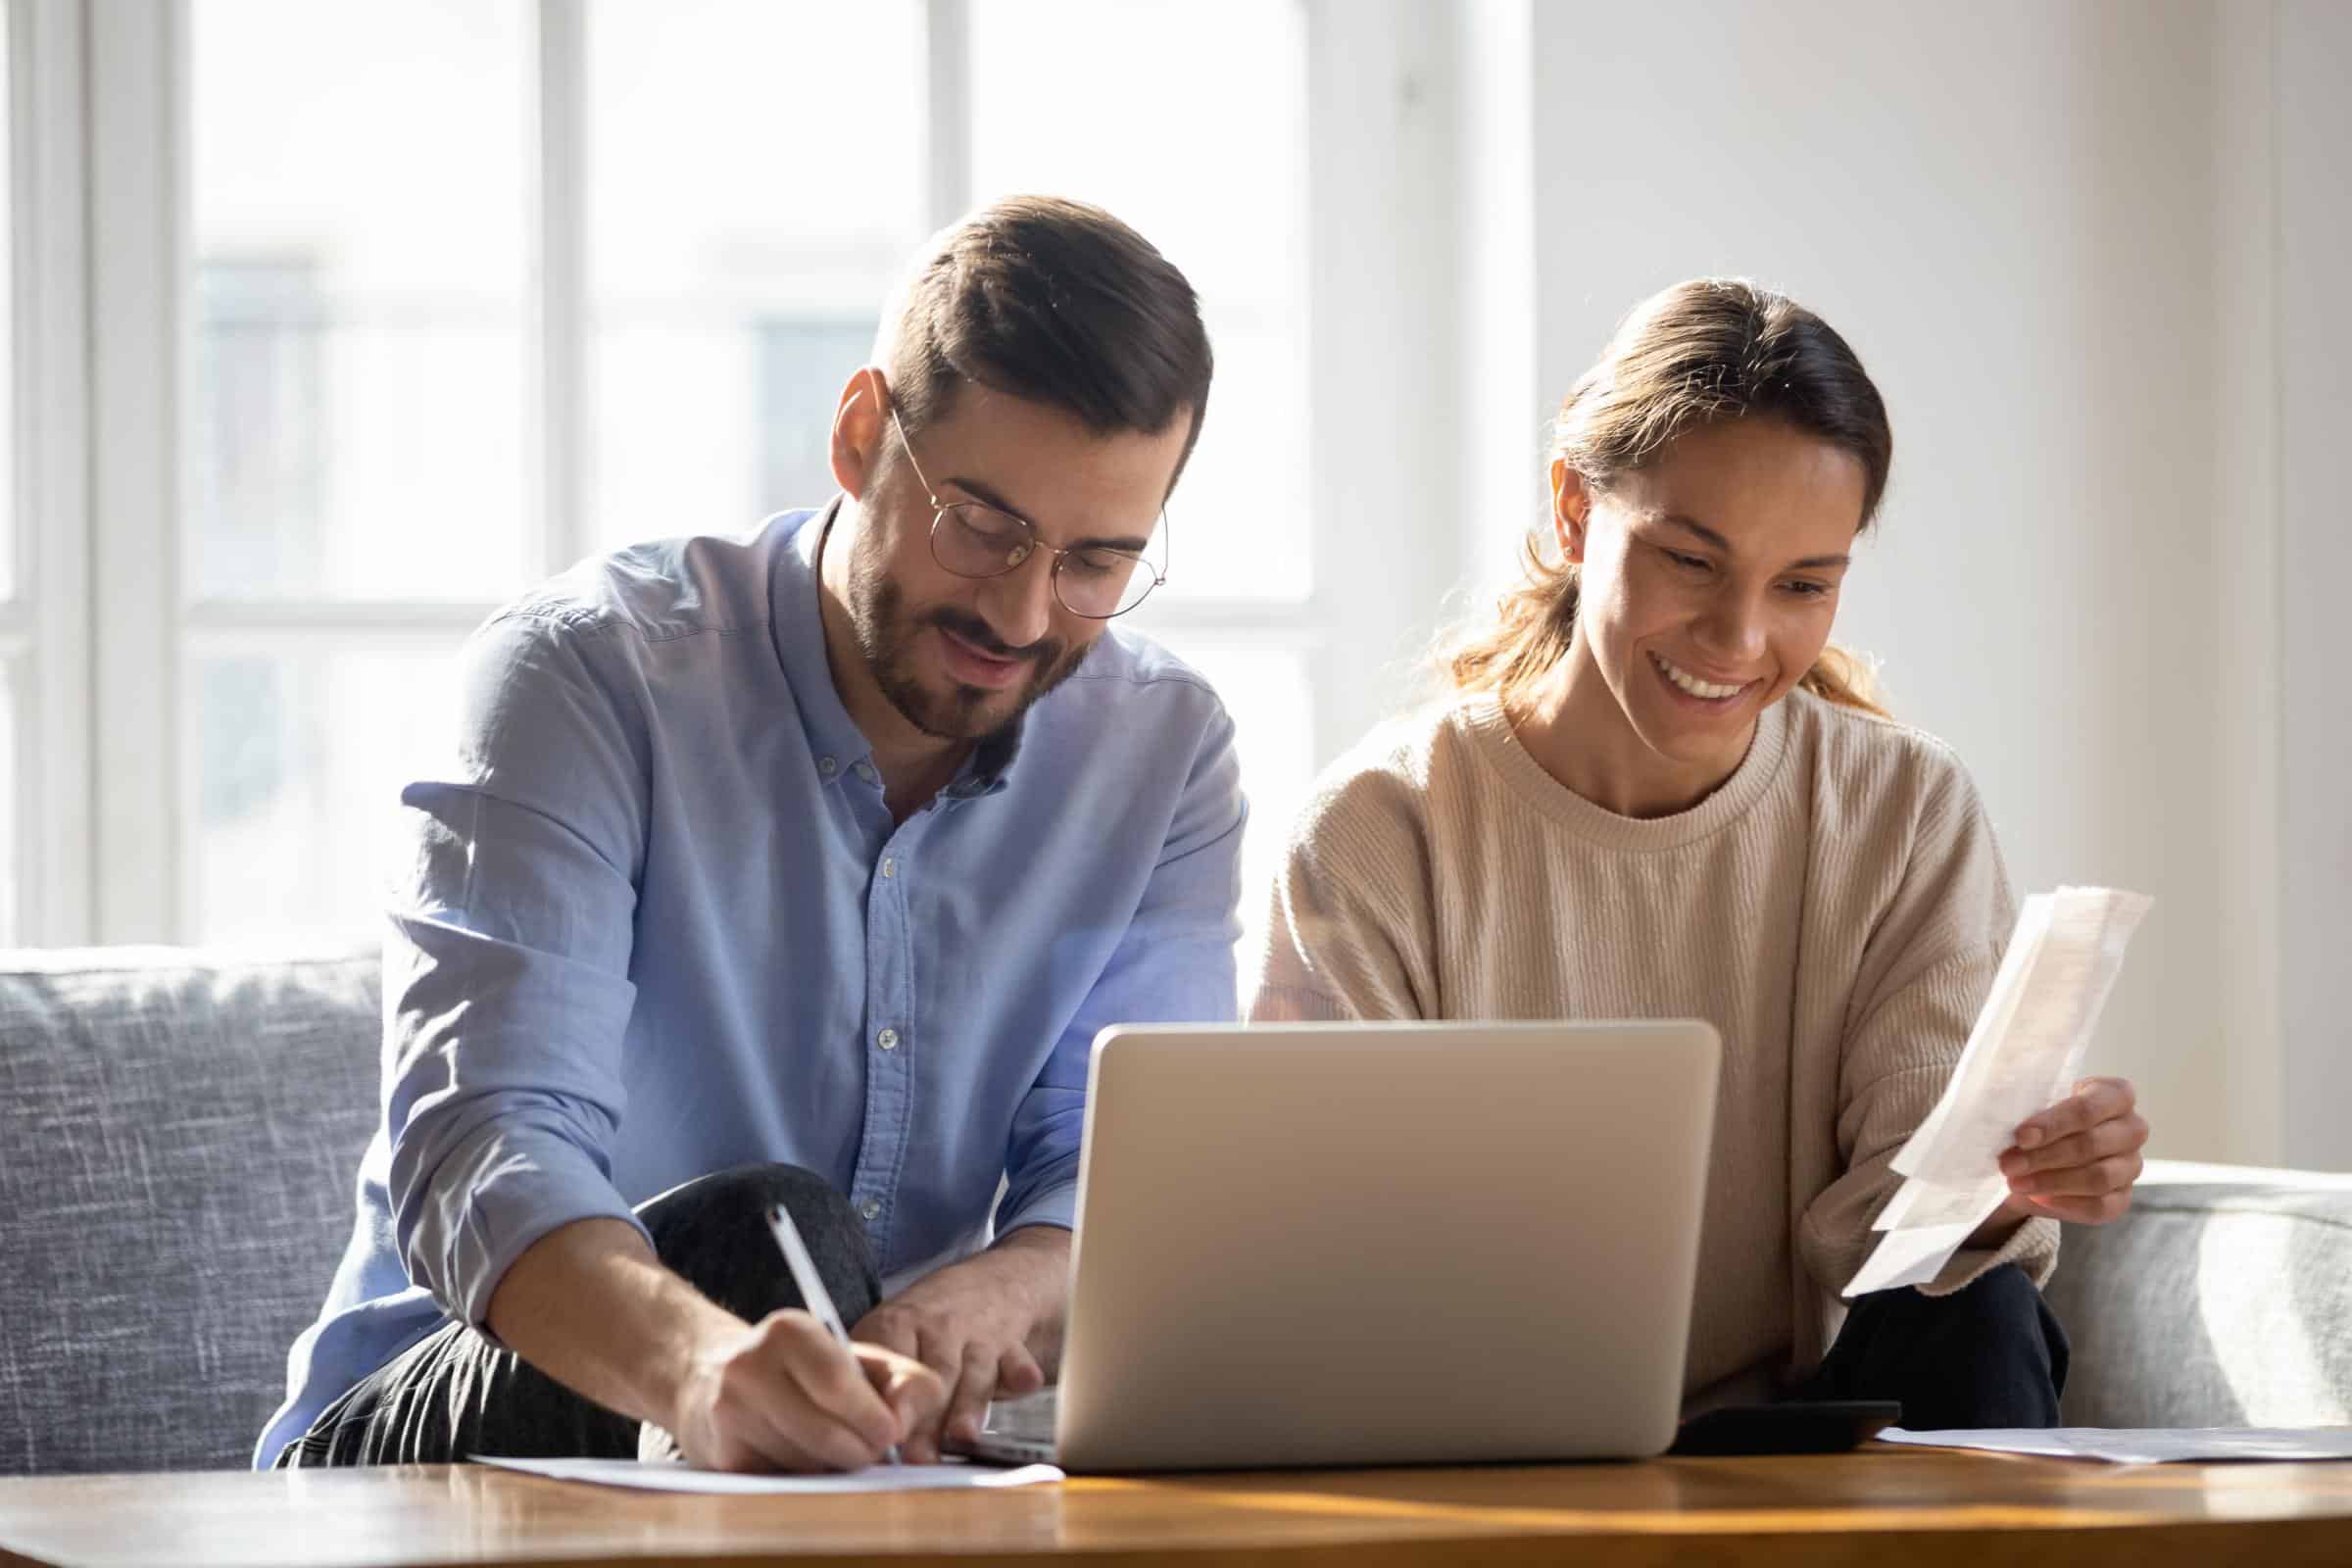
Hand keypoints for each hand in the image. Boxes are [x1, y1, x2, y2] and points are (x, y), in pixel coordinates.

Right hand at [668, 1309, 941, 1472]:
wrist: (710, 1376)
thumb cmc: (803, 1369)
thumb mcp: (856, 1358)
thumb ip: (902, 1380)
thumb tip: (902, 1425)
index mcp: (787, 1332)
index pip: (836, 1384)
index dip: (871, 1417)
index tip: (892, 1434)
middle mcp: (749, 1368)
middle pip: (824, 1433)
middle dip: (861, 1451)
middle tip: (875, 1453)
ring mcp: (729, 1413)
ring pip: (806, 1464)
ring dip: (834, 1467)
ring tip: (838, 1451)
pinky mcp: (721, 1456)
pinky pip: (783, 1482)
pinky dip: (806, 1478)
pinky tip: (805, 1458)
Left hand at [852, 1226, 1069, 1457]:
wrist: (993, 1284)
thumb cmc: (929, 1324)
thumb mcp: (890, 1334)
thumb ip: (871, 1380)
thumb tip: (847, 1433)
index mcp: (897, 1324)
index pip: (888, 1358)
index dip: (886, 1395)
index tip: (882, 1429)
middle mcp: (939, 1328)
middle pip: (932, 1376)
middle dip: (925, 1417)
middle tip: (916, 1456)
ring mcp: (978, 1337)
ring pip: (973, 1374)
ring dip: (968, 1405)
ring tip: (961, 1435)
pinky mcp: (1013, 1347)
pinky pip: (1018, 1361)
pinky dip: (1022, 1372)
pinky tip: (1024, 1382)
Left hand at [1995, 1075, 2149, 1223]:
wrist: (2043, 1151)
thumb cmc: (2041, 1119)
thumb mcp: (2034, 1105)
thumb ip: (2026, 1108)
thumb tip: (1998, 1122)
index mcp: (2115, 1094)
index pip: (2090, 1107)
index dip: (2055, 1123)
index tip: (2021, 1136)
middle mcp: (2132, 1128)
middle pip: (2092, 1143)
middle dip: (2045, 1156)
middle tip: (2008, 1163)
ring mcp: (2132, 1165)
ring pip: (2098, 1177)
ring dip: (2051, 1182)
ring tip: (2016, 1182)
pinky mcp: (2123, 1198)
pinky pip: (2100, 1206)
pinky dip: (2064, 1204)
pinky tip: (2037, 1198)